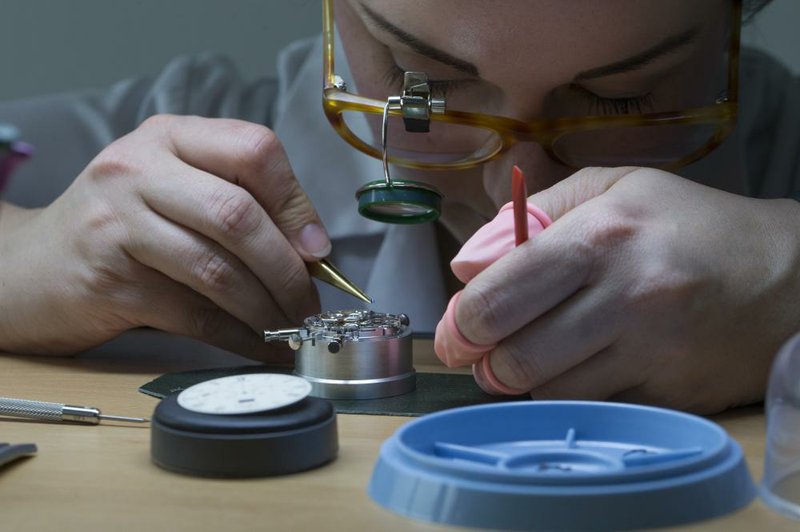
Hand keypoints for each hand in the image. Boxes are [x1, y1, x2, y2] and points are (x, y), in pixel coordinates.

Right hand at [0, 115, 328, 357]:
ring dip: (267, 309)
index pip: (254, 150)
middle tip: (310, 302)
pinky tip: (262, 346)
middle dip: (287, 269)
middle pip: (238, 215)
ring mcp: (118, 224)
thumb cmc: (121, 226)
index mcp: (169, 137)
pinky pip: (194, 315)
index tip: (317, 249)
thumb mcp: (172, 187)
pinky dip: (238, 338)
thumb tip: (312, 251)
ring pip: (218, 270)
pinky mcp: (110, 281)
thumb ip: (235, 199)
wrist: (31, 267)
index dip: (296, 204)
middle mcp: (139, 170)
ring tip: (292, 328)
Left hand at [440, 167, 799, 412]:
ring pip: (548, 394)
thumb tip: (465, 263)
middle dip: (483, 361)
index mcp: (601, 236)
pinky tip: (583, 368)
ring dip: (525, 381)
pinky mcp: (671, 394)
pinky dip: (573, 394)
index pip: (500, 294)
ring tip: (533, 355)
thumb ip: (533, 213)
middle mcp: (626, 296)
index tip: (455, 329)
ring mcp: (653, 352)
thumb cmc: (688, 225)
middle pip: (515, 357)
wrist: (788, 277)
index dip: (462, 322)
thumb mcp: (615, 188)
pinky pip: (593, 409)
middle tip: (480, 352)